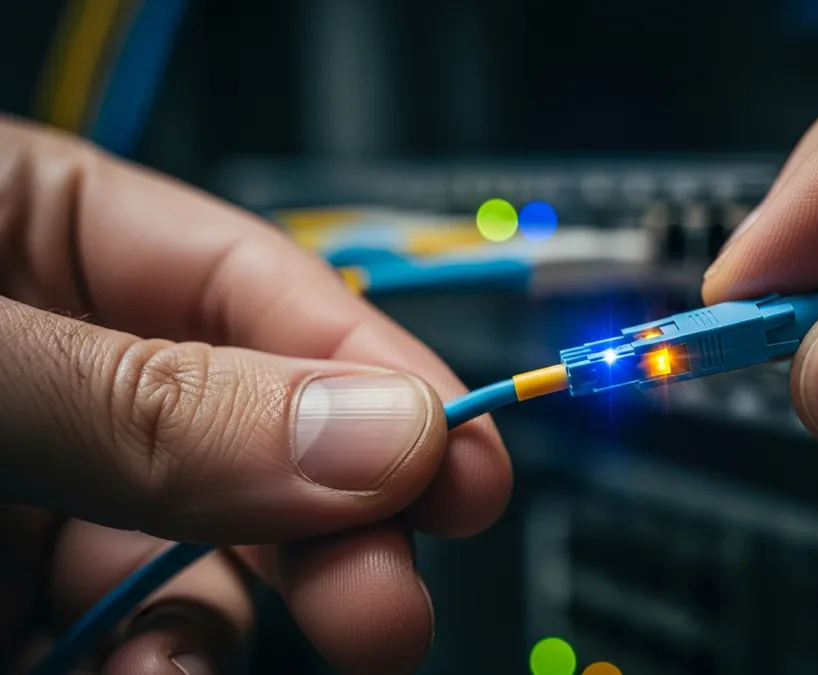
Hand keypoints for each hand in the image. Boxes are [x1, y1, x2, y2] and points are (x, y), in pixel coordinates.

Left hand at [0, 117, 510, 673]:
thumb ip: (151, 398)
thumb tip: (376, 435)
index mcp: (34, 231)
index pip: (253, 284)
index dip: (374, 371)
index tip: (462, 462)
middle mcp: (52, 358)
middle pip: (241, 434)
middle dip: (327, 524)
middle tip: (387, 609)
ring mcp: (25, 476)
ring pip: (179, 550)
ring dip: (221, 621)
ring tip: (201, 671)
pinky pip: (99, 625)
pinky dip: (142, 663)